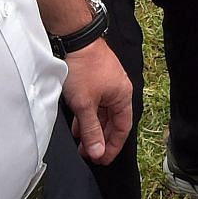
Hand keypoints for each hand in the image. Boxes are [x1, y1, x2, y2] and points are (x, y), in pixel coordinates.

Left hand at [61, 39, 133, 163]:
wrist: (74, 39)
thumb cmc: (83, 68)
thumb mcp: (85, 105)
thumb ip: (91, 130)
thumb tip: (98, 152)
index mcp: (123, 96)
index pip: (122, 128)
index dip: (113, 146)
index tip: (102, 160)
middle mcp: (119, 89)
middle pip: (113, 121)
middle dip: (101, 139)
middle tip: (90, 155)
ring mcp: (107, 83)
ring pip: (102, 112)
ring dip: (93, 128)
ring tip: (81, 143)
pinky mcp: (96, 78)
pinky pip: (95, 103)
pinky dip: (87, 115)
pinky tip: (78, 124)